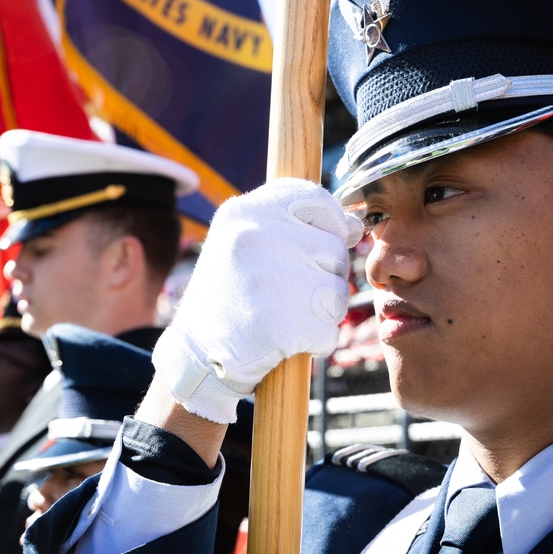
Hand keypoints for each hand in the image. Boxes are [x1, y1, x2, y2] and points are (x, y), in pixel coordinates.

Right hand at [153, 178, 361, 422]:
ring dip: (323, 312)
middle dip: (324, 276)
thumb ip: (300, 228)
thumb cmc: (233, 294)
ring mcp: (266, 279)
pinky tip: (284, 341)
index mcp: (245, 211)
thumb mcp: (253, 246)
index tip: (311, 249)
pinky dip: (315, 342)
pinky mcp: (278, 324)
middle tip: (286, 293)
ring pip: (337, 292)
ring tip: (286, 316)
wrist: (196, 353)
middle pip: (335, 250)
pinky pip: (328, 331)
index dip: (328, 226)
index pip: (317, 200)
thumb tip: (355, 226)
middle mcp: (254, 236)